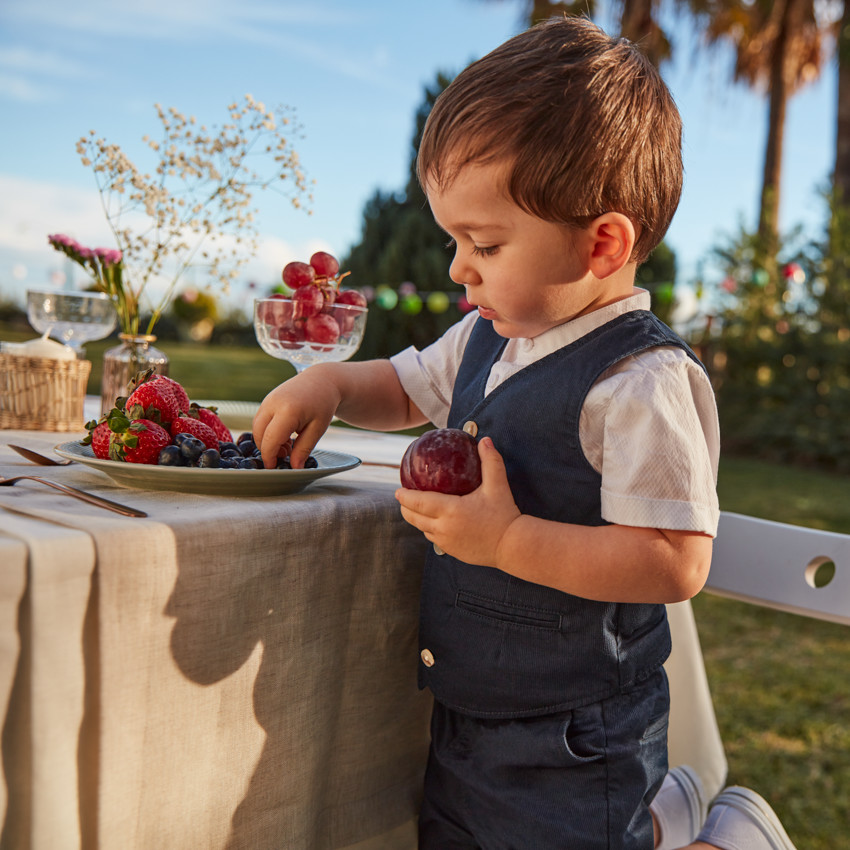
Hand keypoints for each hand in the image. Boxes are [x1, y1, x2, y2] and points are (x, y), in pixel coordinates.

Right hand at [252, 369, 340, 468]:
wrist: (322, 380)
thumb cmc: (323, 404)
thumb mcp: (317, 429)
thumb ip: (304, 449)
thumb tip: (294, 468)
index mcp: (288, 411)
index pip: (270, 440)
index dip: (270, 457)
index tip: (275, 467)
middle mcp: (273, 404)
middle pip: (259, 435)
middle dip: (268, 450)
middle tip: (286, 455)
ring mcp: (267, 400)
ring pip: (257, 428)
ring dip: (267, 441)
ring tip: (289, 444)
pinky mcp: (266, 400)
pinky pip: (260, 421)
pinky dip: (267, 432)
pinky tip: (285, 435)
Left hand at [395, 437, 520, 565]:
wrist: (513, 546)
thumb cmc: (505, 515)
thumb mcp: (498, 485)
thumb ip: (490, 461)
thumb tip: (484, 440)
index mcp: (451, 510)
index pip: (418, 502)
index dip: (404, 496)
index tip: (398, 490)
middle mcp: (444, 528)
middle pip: (414, 517)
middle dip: (405, 507)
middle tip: (402, 497)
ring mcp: (447, 542)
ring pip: (423, 529)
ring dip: (417, 519)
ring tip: (415, 508)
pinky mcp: (453, 552)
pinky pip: (434, 540)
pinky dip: (430, 530)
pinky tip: (433, 523)